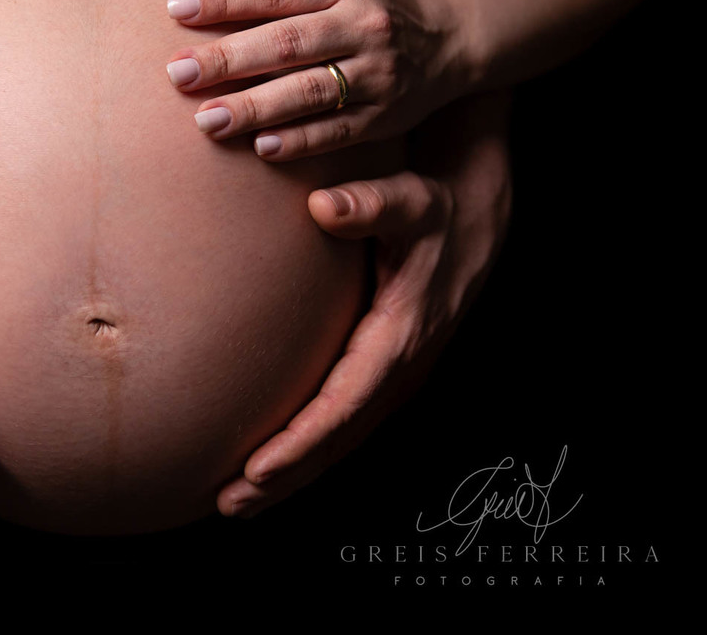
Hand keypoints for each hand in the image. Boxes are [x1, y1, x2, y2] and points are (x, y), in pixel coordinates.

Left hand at [165, 0, 465, 159]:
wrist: (451, 42)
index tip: (177, 9)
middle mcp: (365, 27)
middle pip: (288, 43)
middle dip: (229, 59)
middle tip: (177, 73)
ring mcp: (376, 75)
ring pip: (309, 92)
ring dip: (255, 108)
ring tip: (206, 120)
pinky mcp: (382, 118)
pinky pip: (336, 131)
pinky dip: (299, 141)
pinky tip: (260, 148)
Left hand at [216, 92, 509, 517]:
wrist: (477, 217)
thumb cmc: (436, 209)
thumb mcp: (411, 202)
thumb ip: (370, 204)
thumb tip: (324, 206)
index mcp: (399, 338)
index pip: (342, 404)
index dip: (300, 441)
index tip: (256, 468)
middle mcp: (399, 368)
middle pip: (337, 439)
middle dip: (286, 477)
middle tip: (230, 504)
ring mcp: (395, 375)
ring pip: (340, 439)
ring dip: (292, 473)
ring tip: (238, 501)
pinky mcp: (387, 371)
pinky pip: (344, 422)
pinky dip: (309, 450)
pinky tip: (274, 463)